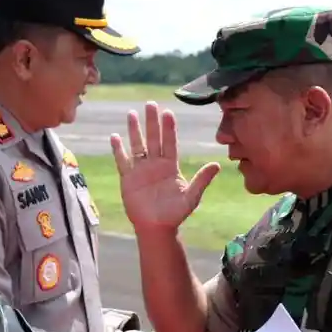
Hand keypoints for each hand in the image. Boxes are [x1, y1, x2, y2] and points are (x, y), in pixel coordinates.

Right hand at [110, 101, 221, 231]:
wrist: (156, 227)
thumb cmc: (175, 213)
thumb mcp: (191, 197)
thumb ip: (202, 180)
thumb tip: (217, 164)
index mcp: (170, 166)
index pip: (170, 143)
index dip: (169, 128)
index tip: (168, 113)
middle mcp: (155, 164)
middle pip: (153, 139)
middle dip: (152, 122)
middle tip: (150, 103)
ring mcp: (141, 170)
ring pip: (137, 145)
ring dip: (134, 130)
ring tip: (132, 113)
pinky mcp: (128, 178)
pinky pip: (122, 161)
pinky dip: (118, 150)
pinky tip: (114, 137)